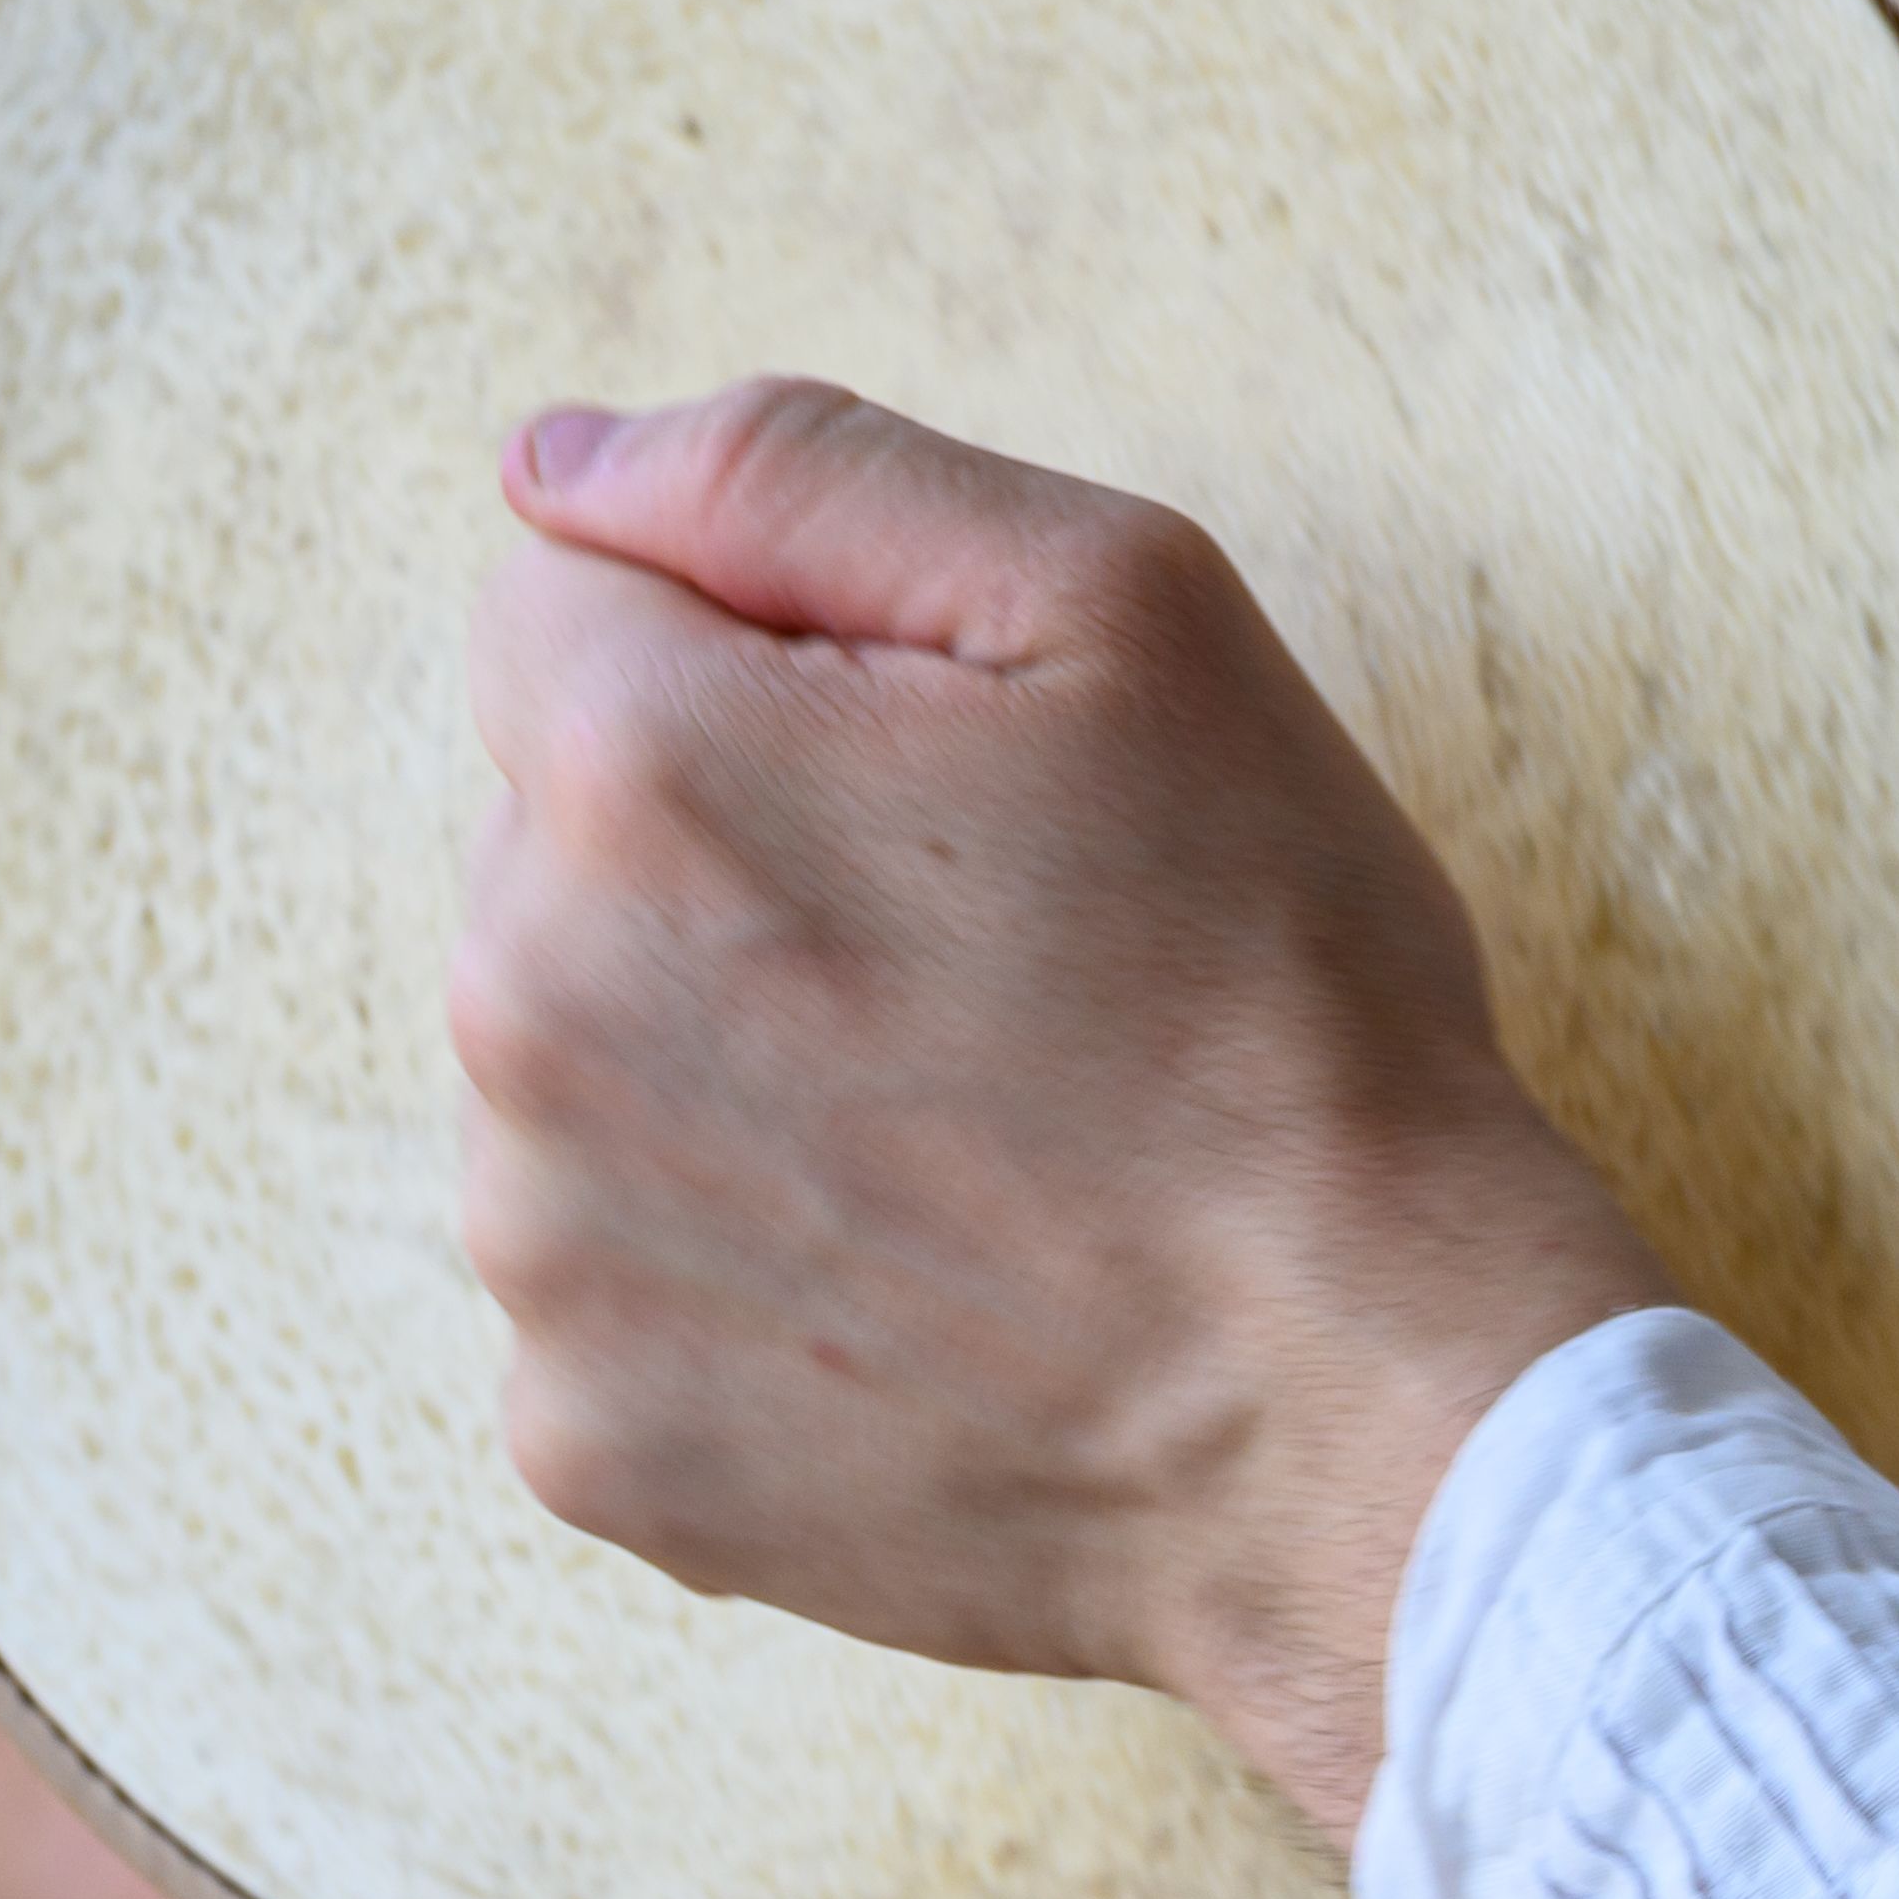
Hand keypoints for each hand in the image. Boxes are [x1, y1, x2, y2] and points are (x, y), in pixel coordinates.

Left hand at [453, 382, 1664, 1825]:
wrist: (1372, 1405)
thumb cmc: (1288, 994)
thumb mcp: (1129, 609)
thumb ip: (802, 471)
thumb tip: (556, 461)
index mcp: (637, 767)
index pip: (556, 607)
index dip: (759, 659)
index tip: (931, 773)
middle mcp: (525, 1003)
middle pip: (553, 843)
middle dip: (730, 861)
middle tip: (988, 964)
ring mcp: (543, 1248)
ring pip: (580, 1068)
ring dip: (721, 1073)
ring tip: (966, 1138)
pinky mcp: (592, 1437)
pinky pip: (618, 1286)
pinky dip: (742, 1278)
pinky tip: (924, 1288)